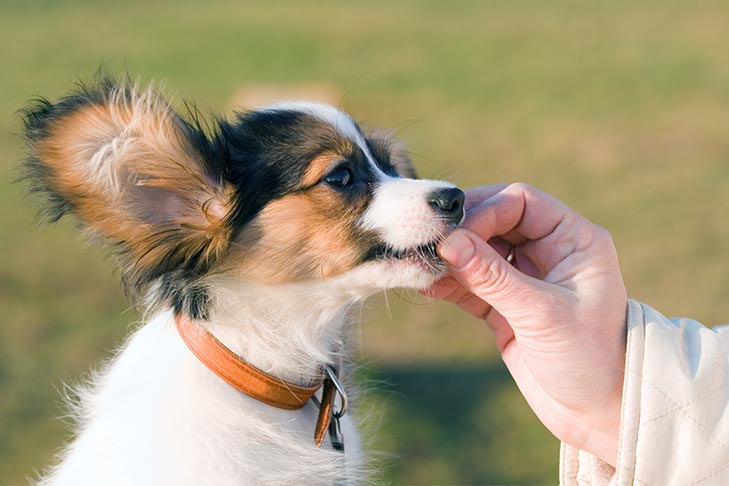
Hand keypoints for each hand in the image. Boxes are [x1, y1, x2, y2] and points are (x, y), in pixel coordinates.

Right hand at [427, 183, 626, 465]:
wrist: (597, 414)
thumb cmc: (589, 359)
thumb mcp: (542, 313)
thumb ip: (494, 277)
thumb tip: (449, 242)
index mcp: (574, 240)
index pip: (521, 203)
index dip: (485, 211)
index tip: (454, 235)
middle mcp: (548, 252)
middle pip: (494, 222)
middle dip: (460, 232)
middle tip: (426, 242)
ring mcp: (524, 279)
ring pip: (478, 252)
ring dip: (450, 258)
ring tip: (419, 265)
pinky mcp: (505, 306)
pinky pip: (470, 284)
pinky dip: (449, 283)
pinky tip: (425, 285)